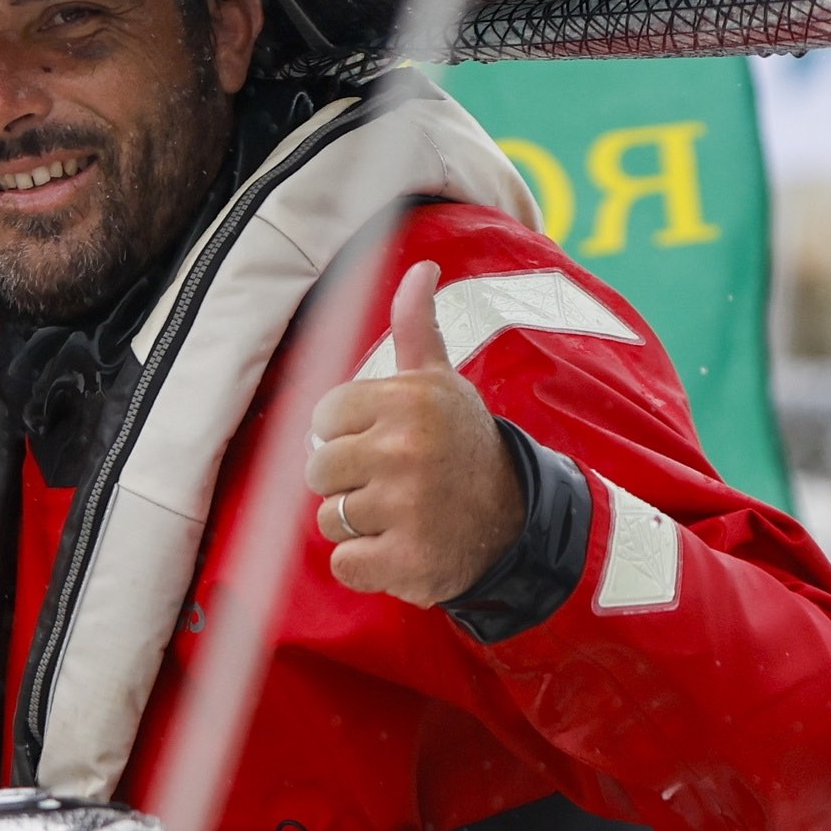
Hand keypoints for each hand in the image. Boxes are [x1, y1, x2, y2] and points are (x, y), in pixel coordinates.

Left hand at [305, 261, 525, 604]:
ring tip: (401, 514)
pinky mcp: (407, 560)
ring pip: (328, 518)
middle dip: (346, 480)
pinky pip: (344, 563)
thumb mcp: (442, 383)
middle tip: (393, 481)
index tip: (384, 440)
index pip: (322, 415)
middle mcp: (407, 449)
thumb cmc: (460, 445)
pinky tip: (401, 547)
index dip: (346, 432)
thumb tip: (420, 267)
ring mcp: (407, 507)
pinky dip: (366, 564)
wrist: (512, 520)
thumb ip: (417, 328)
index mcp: (409, 401)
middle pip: (318, 468)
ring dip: (357, 524)